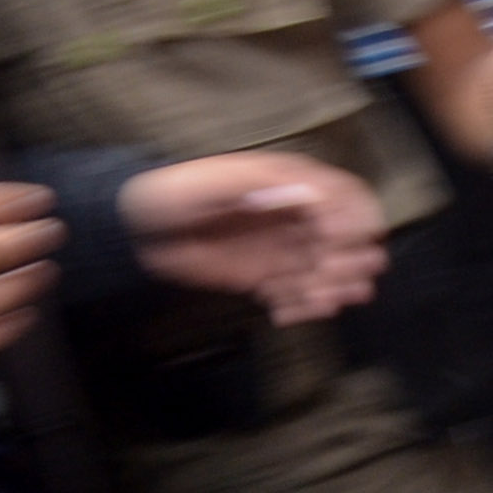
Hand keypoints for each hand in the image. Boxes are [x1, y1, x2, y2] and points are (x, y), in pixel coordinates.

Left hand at [121, 151, 387, 323]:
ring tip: (319, 303)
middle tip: (327, 277)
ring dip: (332, 289)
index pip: (346, 198)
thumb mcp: (218, 179)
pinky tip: (282, 314)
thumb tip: (312, 195)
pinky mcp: (266, 278)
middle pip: (346, 240)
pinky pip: (297, 296)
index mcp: (292, 184)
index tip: (336, 241)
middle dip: (347, 261)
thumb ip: (264, 183)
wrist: (139, 228)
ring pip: (327, 272)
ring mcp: (283, 249)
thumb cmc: (177, 192)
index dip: (353, 219)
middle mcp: (296, 217)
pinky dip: (299, 308)